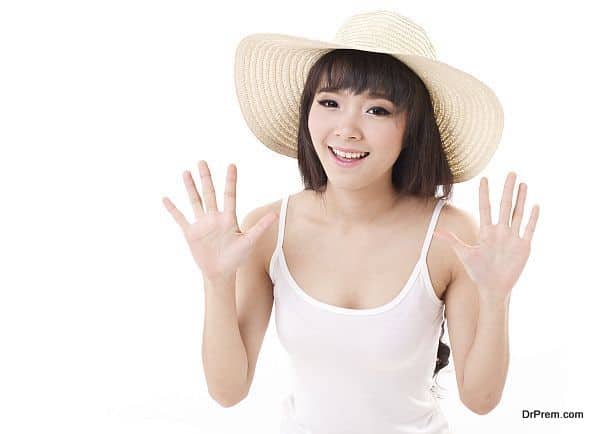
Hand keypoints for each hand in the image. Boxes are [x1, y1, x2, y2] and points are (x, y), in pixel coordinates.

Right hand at [162, 161, 278, 282]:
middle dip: (206, 178)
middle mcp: (214, 217)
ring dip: (190, 187)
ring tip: (186, 172)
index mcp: (228, 218)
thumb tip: (275, 214)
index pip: (229, 195)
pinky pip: (180, 218)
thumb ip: (260, 227)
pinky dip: (173, 209)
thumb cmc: (236, 257)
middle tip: (202, 161)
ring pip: (195, 201)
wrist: (221, 272)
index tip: (231, 165)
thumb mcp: (249, 241)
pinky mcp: (191, 233)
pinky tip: (165, 198)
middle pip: (209, 193)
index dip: (230, 181)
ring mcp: (202, 224)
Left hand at [434, 172, 539, 299]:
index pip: (485, 207)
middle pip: (504, 205)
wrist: (493, 287)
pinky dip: (532, 218)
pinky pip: (529, 229)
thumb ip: (451, 240)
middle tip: (511, 172)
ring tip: (523, 184)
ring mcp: (512, 237)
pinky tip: (535, 205)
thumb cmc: (477, 271)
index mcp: (486, 231)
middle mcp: (500, 231)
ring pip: (518, 213)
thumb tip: (435, 231)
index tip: (484, 178)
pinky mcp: (523, 246)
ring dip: (521, 199)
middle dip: (507, 189)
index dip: (484, 194)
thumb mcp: (464, 254)